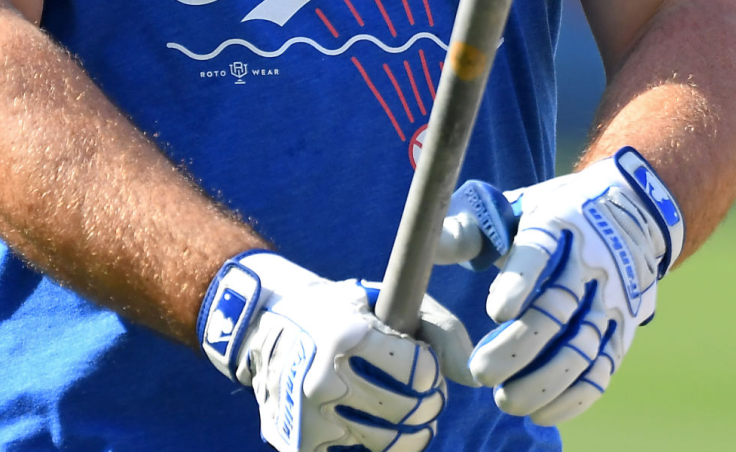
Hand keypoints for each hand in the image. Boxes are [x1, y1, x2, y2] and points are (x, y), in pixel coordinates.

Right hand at [198, 250, 473, 451]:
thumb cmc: (335, 310)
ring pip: (390, 444)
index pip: (421, 372)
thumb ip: (434, 326)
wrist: (263, 328)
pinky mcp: (300, 443)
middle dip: (428, 404)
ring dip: (410, 432)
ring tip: (407, 414)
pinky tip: (366, 423)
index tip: (424, 363)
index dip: (432, 369)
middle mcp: (326, 379)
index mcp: (347, 336)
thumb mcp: (378, 299)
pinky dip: (368, 444)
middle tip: (425, 395)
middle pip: (410, 413)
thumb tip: (472, 374)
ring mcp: (312, 417)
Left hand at [436, 147, 682, 425]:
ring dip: (544, 380)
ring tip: (506, 399)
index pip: (537, 250)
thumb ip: (467, 227)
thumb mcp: (511, 205)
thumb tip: (426, 247)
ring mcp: (611, 295)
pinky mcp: (623, 326)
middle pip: (557, 308)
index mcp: (554, 220)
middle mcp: (589, 258)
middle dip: (519, 346)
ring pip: (581, 346)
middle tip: (480, 371)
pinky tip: (542, 411)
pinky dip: (574, 397)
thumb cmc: (550, 213)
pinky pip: (602, 368)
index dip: (518, 281)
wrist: (628, 208)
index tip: (495, 311)